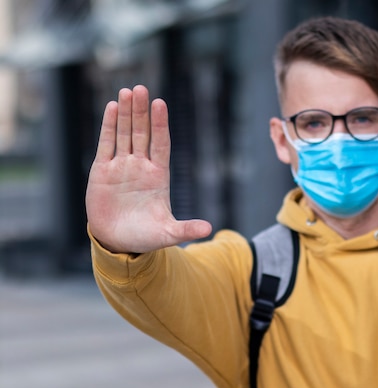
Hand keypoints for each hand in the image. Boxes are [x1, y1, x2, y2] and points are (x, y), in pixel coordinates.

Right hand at [85, 85, 211, 253]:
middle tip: (141, 88)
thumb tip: (209, 230)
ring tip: (127, 91)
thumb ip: (186, 229)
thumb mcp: (167, 233)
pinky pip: (106, 144)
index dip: (160, 124)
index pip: (161, 143)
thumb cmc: (145, 236)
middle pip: (142, 133)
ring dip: (125, 113)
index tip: (160, 104)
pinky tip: (111, 107)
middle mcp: (141, 166)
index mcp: (158, 176)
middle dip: (141, 111)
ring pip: (124, 133)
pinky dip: (108, 126)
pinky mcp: (102, 171)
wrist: (118, 242)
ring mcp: (121, 166)